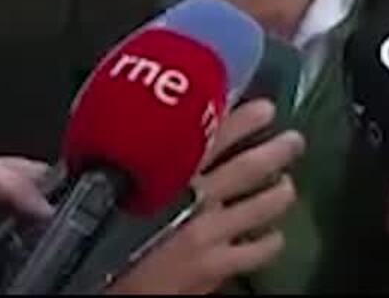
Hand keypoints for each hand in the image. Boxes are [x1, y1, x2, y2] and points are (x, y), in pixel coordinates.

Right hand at [106, 100, 303, 293]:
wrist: (100, 284)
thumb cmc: (94, 238)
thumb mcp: (97, 192)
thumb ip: (119, 167)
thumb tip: (115, 145)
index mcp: (167, 168)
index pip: (213, 132)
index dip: (243, 119)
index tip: (265, 109)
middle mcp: (194, 195)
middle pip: (249, 166)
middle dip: (276, 150)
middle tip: (294, 141)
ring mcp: (209, 231)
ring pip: (262, 205)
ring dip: (281, 192)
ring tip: (288, 186)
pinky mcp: (216, 266)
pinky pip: (257, 251)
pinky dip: (272, 241)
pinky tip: (274, 237)